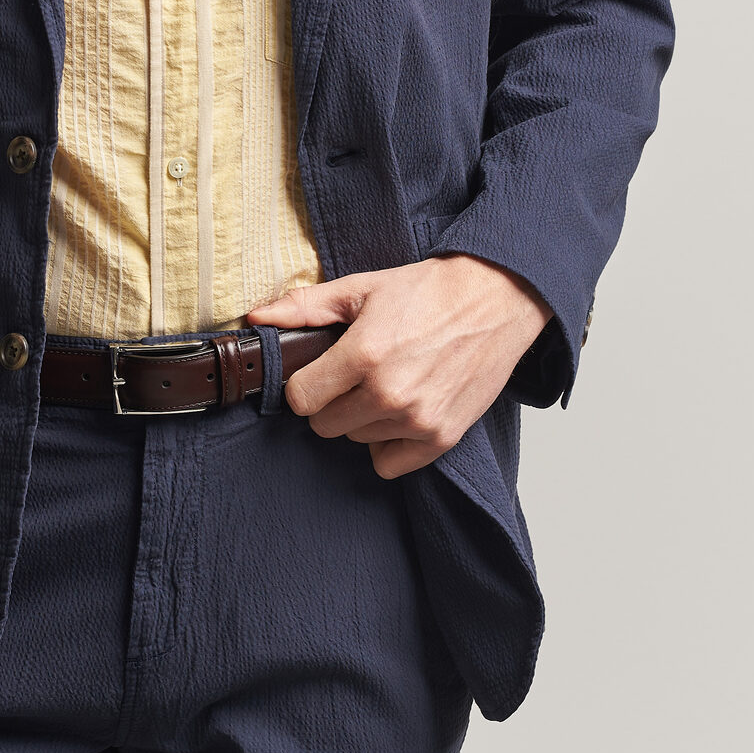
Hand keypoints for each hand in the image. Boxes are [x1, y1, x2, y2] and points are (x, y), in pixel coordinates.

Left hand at [246, 252, 551, 477]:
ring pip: (357, 441)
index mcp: (363, 354)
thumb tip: (258, 320)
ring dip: (363, 419)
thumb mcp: (362, 288)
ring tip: (385, 385)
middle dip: (331, 402)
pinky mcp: (443, 437)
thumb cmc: (429, 291)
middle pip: (325, 425)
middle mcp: (389, 393)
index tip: (318, 373)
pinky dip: (389, 445)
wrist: (495, 300)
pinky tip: (399, 413)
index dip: (305, 384)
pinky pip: (390, 465)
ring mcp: (418, 419)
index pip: (301, 399)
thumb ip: (305, 307)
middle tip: (354, 376)